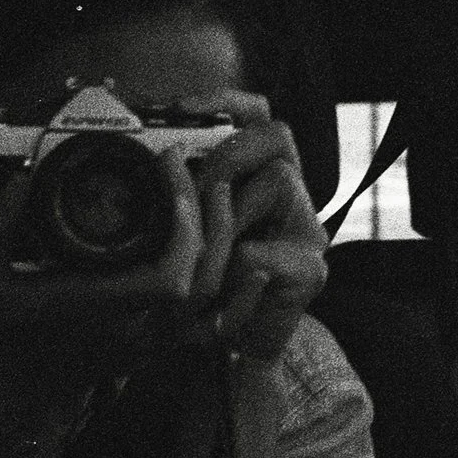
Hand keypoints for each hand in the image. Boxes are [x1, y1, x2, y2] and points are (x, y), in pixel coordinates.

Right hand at [0, 148, 209, 443]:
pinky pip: (214, 328)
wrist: (7, 405)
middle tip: (194, 170)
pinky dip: (238, 298)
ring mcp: (149, 345)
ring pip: (214, 303)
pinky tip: (253, 266)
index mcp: (96, 312)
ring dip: (226, 246)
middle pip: (202, 282)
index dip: (184, 224)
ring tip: (219, 195)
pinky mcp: (156, 348)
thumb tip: (25, 178)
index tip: (171, 173)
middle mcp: (133, 333)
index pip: (168, 278)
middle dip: (210, 220)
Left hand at [179, 90, 329, 362]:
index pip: (257, 115)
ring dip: (225, 217)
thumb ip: (174, 193)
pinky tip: (220, 296)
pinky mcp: (310, 271)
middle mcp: (292, 196)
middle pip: (277, 134)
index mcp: (258, 178)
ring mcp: (307, 232)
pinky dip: (229, 276)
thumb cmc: (198, 293)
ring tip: (198, 257)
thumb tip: (147, 154)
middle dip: (226, 154)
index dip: (225, 101)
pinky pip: (259, 255)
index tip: (176, 108)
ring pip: (277, 182)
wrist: (228, 356)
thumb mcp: (176, 234)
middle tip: (187, 185)